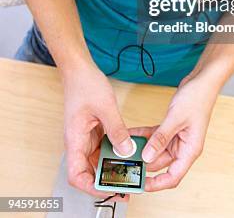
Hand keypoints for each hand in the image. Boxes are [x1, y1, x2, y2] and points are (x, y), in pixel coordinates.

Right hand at [62, 64, 133, 202]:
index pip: (76, 175)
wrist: (79, 70)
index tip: (109, 189)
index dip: (91, 187)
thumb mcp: (105, 107)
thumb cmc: (85, 85)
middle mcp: (78, 143)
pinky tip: (128, 154)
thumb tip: (126, 151)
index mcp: (75, 140)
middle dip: (106, 182)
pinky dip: (114, 153)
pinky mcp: (93, 133)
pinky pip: (103, 149)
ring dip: (111, 168)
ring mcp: (86, 138)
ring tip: (130, 173)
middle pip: (88, 172)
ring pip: (97, 162)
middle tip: (126, 186)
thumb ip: (117, 130)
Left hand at [128, 72, 218, 191]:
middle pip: (161, 164)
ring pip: (155, 150)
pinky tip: (131, 134)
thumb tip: (147, 156)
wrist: (202, 81)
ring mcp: (176, 138)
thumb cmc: (197, 99)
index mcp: (190, 150)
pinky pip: (154, 136)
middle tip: (126, 163)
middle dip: (143, 163)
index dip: (157, 184)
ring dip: (141, 148)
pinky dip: (143, 135)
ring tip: (125, 147)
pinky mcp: (171, 128)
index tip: (141, 185)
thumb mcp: (176, 119)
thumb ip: (161, 138)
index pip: (173, 177)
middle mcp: (183, 147)